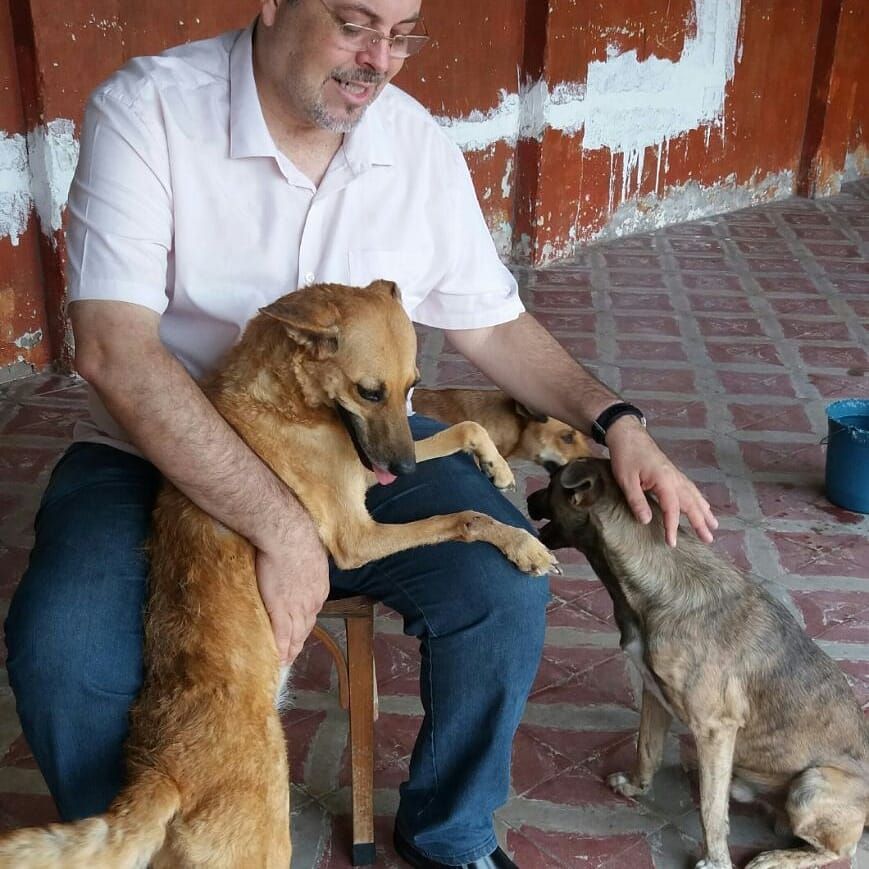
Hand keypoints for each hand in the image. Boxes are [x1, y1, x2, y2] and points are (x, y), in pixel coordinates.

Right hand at [255, 515, 329, 664]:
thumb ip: (306, 562)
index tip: (300, 634)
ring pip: (295, 634)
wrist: (288, 535)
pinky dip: (280, 649)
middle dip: (299, 642)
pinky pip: (281, 635)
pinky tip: (277, 659)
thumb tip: (299, 559)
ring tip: (283, 660)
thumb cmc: (296, 536)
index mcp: (320, 588)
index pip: (312, 612)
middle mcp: (312, 602)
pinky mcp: (280, 609)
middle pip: (306, 628)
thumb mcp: (308, 551)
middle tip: (291, 654)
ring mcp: (297, 607)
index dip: (305, 625)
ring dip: (290, 650)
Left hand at [605, 416, 717, 546]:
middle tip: (709, 538)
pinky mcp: (672, 472)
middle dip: (700, 522)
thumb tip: (646, 521)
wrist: (627, 434)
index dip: (672, 527)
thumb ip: (636, 500)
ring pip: (694, 495)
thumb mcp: (626, 479)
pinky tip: (702, 505)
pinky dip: (698, 499)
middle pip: (691, 503)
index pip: (672, 509)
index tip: (672, 543)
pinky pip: (690, 488)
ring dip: (704, 511)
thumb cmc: (625, 456)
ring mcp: (675, 474)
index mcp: (664, 480)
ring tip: (714, 525)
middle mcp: (675, 478)